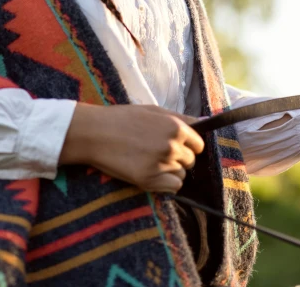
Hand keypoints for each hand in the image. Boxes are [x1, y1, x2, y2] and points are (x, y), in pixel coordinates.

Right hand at [59, 103, 204, 193]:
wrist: (95, 132)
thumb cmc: (122, 118)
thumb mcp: (153, 110)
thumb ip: (181, 118)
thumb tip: (204, 121)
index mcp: (175, 127)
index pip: (198, 145)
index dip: (187, 146)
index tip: (173, 145)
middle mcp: (172, 146)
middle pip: (190, 161)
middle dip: (178, 159)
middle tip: (156, 152)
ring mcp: (161, 164)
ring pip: (181, 175)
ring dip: (170, 171)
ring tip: (149, 162)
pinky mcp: (149, 180)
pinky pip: (172, 188)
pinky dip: (165, 185)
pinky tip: (150, 174)